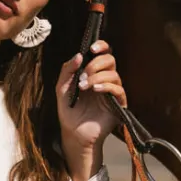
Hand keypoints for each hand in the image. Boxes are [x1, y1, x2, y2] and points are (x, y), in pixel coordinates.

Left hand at [56, 41, 127, 180]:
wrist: (73, 133)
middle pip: (110, 60)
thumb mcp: (62, 88)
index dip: (101, 46)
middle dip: (96, 64)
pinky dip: (107, 86)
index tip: (92, 48)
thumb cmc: (69, 111)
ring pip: (114, 74)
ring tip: (85, 87)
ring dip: (98, 77)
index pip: (103, 54)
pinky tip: (96, 90)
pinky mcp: (118, 104)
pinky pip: (118, 89)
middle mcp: (105, 80)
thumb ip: (67, 70)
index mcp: (94, 73)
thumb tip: (79, 55)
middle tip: (83, 76)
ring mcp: (112, 92)